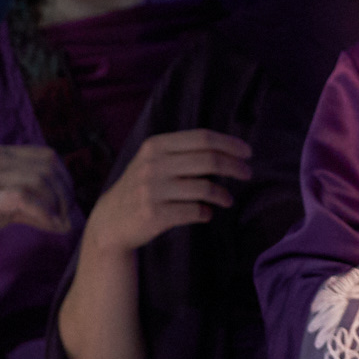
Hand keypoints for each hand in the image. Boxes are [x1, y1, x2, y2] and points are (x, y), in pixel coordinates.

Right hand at [0, 144, 75, 271]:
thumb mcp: (3, 203)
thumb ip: (31, 204)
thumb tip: (65, 218)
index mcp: (1, 154)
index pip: (47, 156)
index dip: (65, 178)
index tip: (69, 200)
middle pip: (48, 167)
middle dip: (65, 193)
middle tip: (68, 215)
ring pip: (40, 181)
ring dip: (57, 205)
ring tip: (61, 223)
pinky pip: (25, 199)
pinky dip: (45, 213)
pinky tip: (52, 226)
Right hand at [83, 130, 253, 255]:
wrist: (110, 221)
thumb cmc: (142, 187)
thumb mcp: (153, 161)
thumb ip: (181, 152)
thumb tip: (227, 149)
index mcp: (155, 145)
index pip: (202, 138)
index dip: (229, 143)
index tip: (248, 152)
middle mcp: (153, 165)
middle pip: (208, 160)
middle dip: (234, 166)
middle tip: (247, 173)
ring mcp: (152, 190)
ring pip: (204, 188)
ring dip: (223, 195)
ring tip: (227, 200)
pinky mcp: (154, 214)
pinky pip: (195, 211)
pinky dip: (206, 213)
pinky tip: (206, 213)